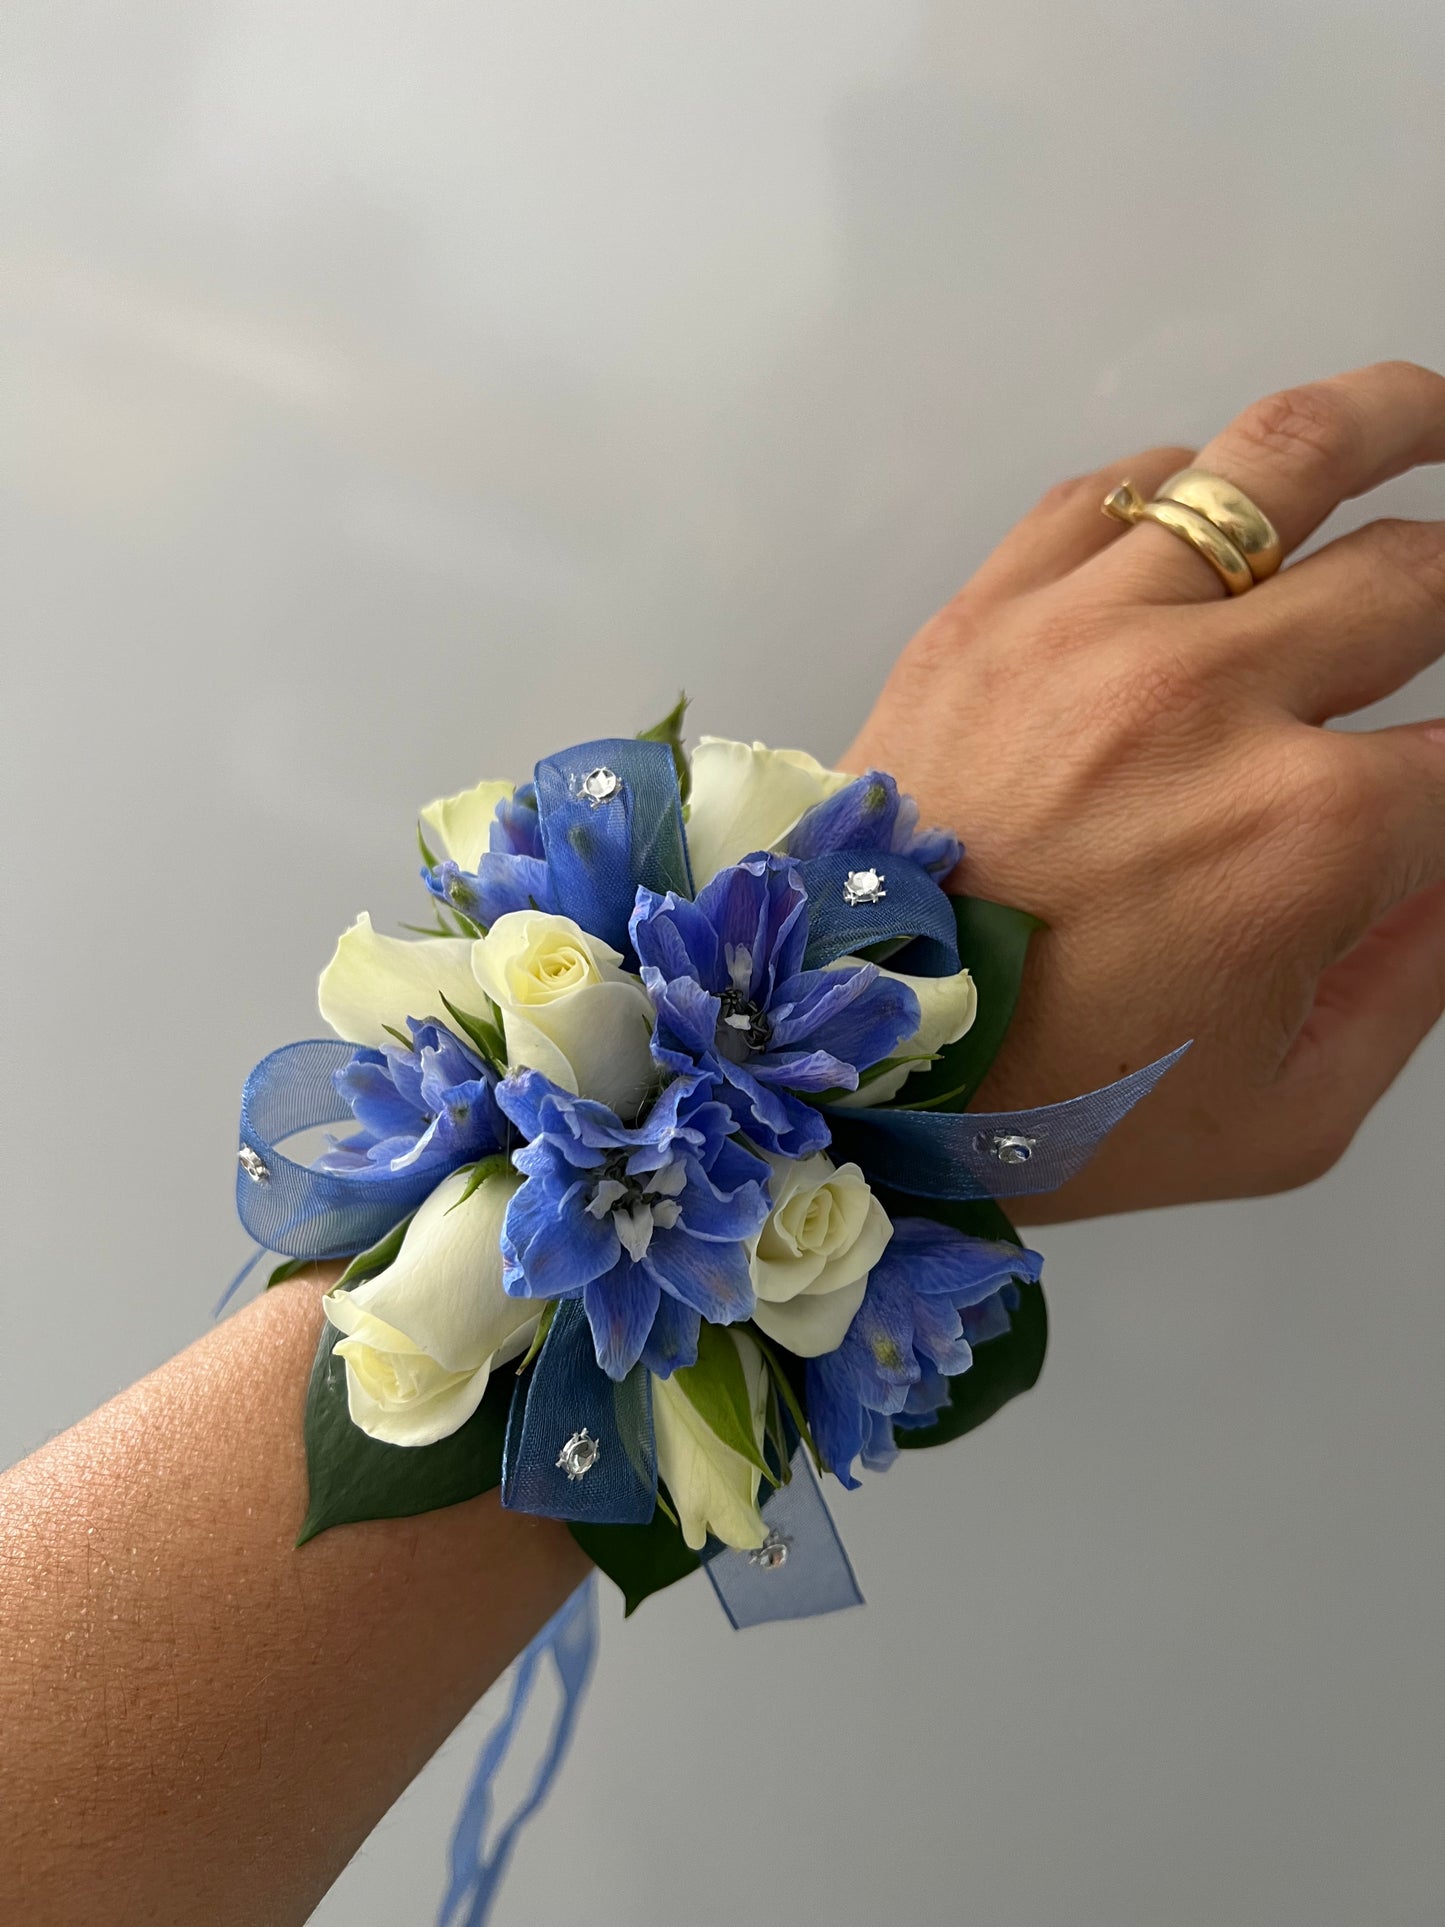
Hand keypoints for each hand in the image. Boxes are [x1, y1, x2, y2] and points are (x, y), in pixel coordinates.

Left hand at [846, 360, 1444, 1220]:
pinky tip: (1226, 494)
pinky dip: (1189, 474)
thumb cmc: (1054, 1107)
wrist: (840, 1062)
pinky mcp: (987, 611)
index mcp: (1304, 832)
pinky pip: (1116, 486)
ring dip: (1390, 421)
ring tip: (1433, 415)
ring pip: (1279, 459)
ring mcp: (1090, 634)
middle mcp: (1208, 701)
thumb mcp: (1286, 1111)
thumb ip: (1416, 977)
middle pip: (1411, 574)